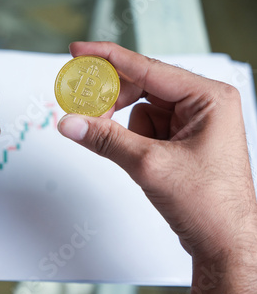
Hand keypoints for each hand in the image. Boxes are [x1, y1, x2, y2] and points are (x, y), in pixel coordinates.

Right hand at [58, 42, 256, 293]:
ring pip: (138, 111)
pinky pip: (142, 129)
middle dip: (113, 103)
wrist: (222, 242)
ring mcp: (190, 123)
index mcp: (208, 98)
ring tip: (134, 155)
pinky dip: (131, 141)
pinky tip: (142, 162)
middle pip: (141, 88)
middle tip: (83, 109)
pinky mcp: (179, 141)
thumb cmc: (210, 205)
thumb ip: (105, 139)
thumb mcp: (149, 165)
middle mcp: (201, 105)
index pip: (148, 68)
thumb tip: (71, 122)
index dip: (108, 58)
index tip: (80, 52)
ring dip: (125, 130)